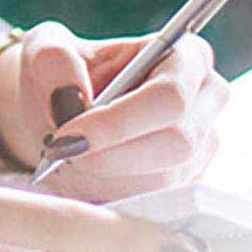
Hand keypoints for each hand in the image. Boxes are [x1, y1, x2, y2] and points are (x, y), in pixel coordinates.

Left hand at [0, 22, 229, 202]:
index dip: (119, 122)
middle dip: (111, 156)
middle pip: (176, 143)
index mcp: (186, 55)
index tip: (67, 135)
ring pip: (163, 179)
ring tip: (67, 159)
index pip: (169, 96)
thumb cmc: (62, 73)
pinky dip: (109, 193)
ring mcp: (201, 145)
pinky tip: (81, 174)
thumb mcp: (44, 50)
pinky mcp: (186, 181)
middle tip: (62, 153)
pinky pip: (153, 201)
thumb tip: (69, 94)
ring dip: (106, 176)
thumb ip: (52, 59)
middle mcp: (206, 99)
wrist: (62, 112)